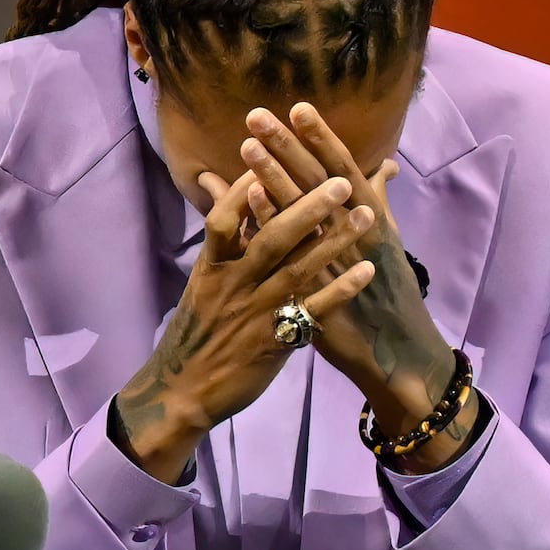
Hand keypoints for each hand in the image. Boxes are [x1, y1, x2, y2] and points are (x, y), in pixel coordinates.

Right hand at [113, 168, 375, 482]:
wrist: (183, 392)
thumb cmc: (198, 332)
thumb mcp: (203, 281)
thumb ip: (222, 237)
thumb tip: (220, 186)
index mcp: (211, 267)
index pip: (223, 219)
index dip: (245, 188)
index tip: (269, 157)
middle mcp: (233, 285)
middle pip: (271, 238)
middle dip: (306, 207)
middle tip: (339, 182)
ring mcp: (254, 313)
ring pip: (297, 270)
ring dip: (334, 241)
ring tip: (366, 215)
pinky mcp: (273, 341)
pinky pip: (311, 311)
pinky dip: (339, 290)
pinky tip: (366, 272)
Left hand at [236, 103, 479, 471]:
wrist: (400, 359)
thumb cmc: (391, 301)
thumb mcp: (388, 247)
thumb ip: (380, 205)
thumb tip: (384, 166)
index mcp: (373, 223)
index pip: (346, 172)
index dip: (322, 140)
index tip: (298, 107)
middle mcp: (360, 236)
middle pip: (322, 183)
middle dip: (291, 146)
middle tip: (258, 114)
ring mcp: (341, 265)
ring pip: (308, 215)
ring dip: (277, 178)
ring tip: (247, 146)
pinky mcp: (326, 293)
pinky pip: (296, 254)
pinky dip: (275, 229)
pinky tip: (252, 207)